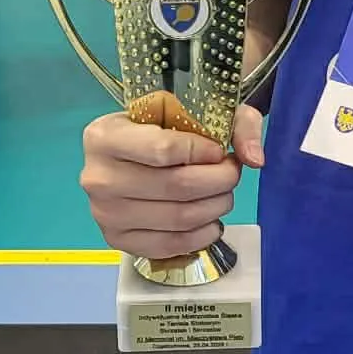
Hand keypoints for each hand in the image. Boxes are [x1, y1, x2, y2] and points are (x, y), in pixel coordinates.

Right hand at [80, 105, 264, 258]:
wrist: (130, 152)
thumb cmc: (159, 127)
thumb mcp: (195, 108)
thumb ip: (234, 122)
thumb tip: (254, 158)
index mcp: (104, 137)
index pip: (164, 150)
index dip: (203, 153)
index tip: (219, 150)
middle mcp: (97, 177)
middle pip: (176, 187)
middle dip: (219, 181)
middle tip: (231, 173)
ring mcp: (104, 213)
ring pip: (178, 218)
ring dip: (215, 207)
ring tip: (222, 194)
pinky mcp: (116, 240)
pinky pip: (169, 245)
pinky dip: (201, 236)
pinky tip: (210, 221)